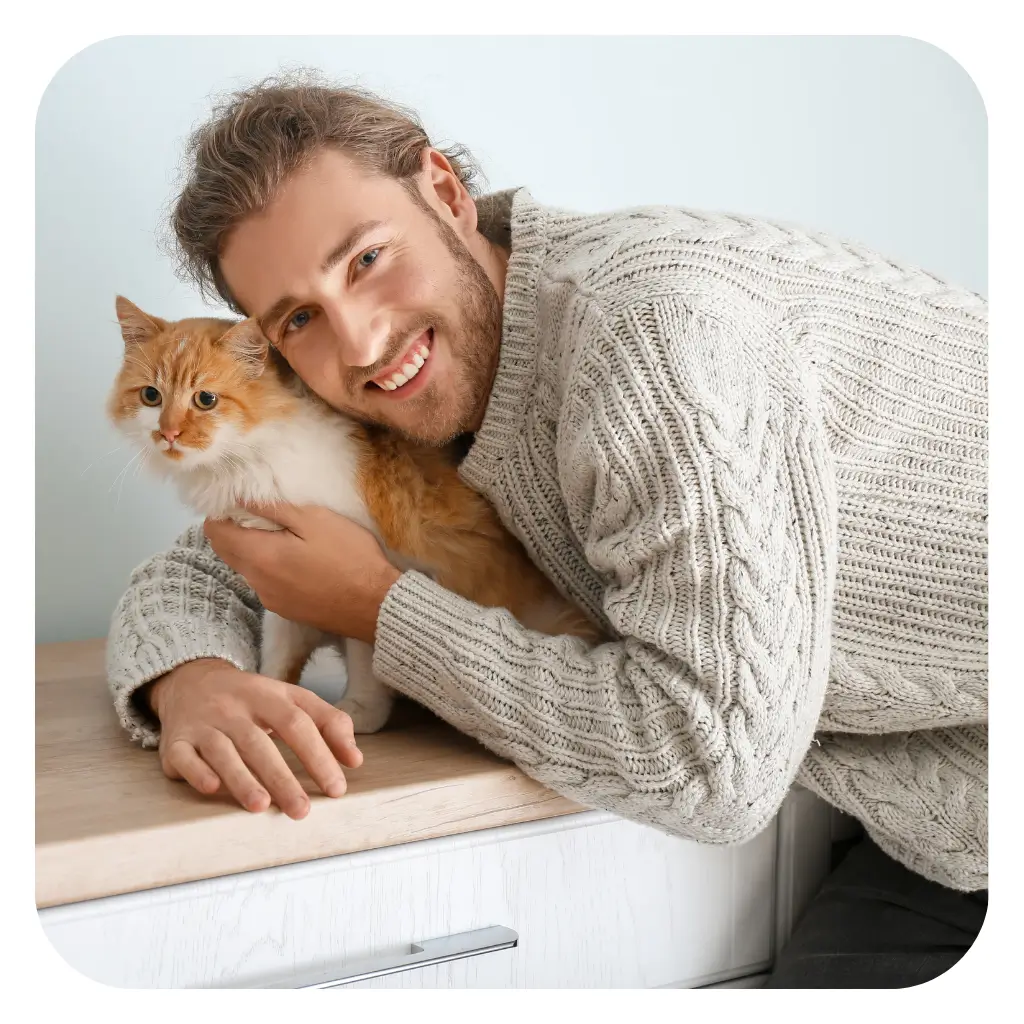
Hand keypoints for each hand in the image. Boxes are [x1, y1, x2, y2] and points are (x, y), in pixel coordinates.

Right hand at [147, 658, 363, 818]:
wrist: (191, 680)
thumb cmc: (251, 698)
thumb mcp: (291, 698)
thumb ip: (328, 721)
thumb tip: (355, 759)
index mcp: (268, 696)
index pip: (298, 723)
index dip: (319, 755)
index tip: (336, 788)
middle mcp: (234, 709)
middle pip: (260, 743)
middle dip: (282, 778)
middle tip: (302, 811)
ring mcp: (203, 724)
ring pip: (222, 751)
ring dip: (241, 779)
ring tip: (262, 805)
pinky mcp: (175, 741)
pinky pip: (183, 756)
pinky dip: (196, 772)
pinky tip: (212, 788)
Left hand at [204, 503, 401, 644]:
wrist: (375, 605)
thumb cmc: (349, 556)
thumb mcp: (315, 520)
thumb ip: (273, 509)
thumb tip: (240, 497)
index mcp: (259, 556)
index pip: (215, 532)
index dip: (222, 513)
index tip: (242, 502)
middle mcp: (256, 581)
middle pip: (226, 552)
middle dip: (234, 531)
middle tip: (262, 516)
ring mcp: (270, 599)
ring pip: (246, 569)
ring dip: (254, 551)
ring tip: (285, 538)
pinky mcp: (285, 611)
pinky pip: (264, 584)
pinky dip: (270, 568)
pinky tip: (298, 562)